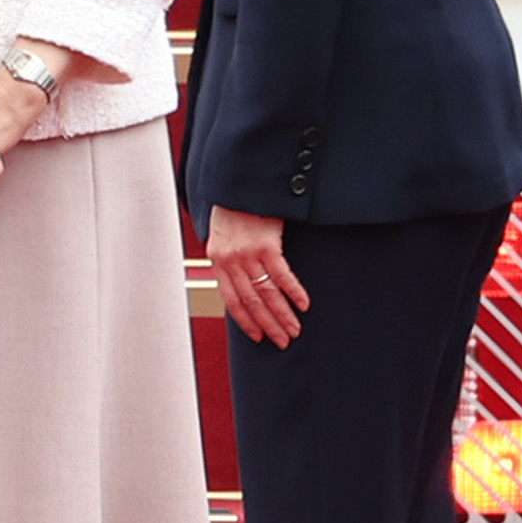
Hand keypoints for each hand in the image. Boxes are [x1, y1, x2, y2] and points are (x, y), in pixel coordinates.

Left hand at [209, 207, 309, 346]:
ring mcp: (248, 253)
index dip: (246, 321)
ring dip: (282, 314)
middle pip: (251, 302)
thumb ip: (230, 258)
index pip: (232, 300)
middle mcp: (231, 261)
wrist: (240, 181)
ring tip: (294, 330)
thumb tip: (243, 281)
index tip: (259, 337)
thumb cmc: (234, 206)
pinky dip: (293, 292)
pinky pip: (281, 275)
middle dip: (268, 325)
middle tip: (283, 341)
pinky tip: (303, 304)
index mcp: (218, 261)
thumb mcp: (224, 234)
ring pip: (266, 293)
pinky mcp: (266, 244)